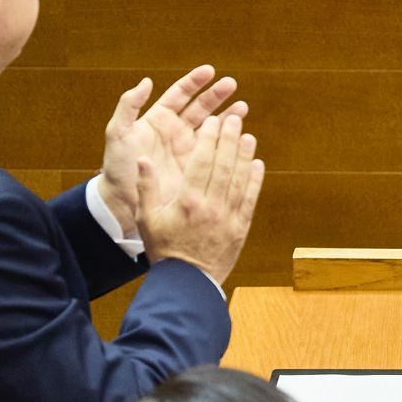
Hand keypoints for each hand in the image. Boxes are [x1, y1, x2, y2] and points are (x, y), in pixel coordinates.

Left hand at [100, 65, 246, 237]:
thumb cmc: (117, 166)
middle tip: (232, 84)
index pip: (180, 94)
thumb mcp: (118, 133)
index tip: (210, 71)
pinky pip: (216, 151)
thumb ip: (128, 106)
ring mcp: (188, 148)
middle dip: (217, 95)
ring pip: (213, 127)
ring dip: (228, 116)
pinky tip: (240, 136)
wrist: (124, 200)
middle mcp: (176, 130)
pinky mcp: (197, 166)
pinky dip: (229, 142)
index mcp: (159, 118)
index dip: (195, 82)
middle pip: (201, 107)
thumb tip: (147, 82)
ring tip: (243, 108)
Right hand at [135, 112, 263, 285]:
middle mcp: (210, 206)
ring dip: (245, 156)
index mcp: (186, 201)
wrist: (188, 283)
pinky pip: (250, 199)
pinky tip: (258, 164)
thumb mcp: (146, 219)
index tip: (215, 121)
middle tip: (236, 119)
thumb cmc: (164, 250)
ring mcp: (229, 217)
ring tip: (248, 136)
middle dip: (230, 139)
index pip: (202, 161)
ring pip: (240, 180)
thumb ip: (146, 188)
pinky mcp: (241, 228)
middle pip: (224, 165)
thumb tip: (143, 159)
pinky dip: (255, 181)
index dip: (210, 138)